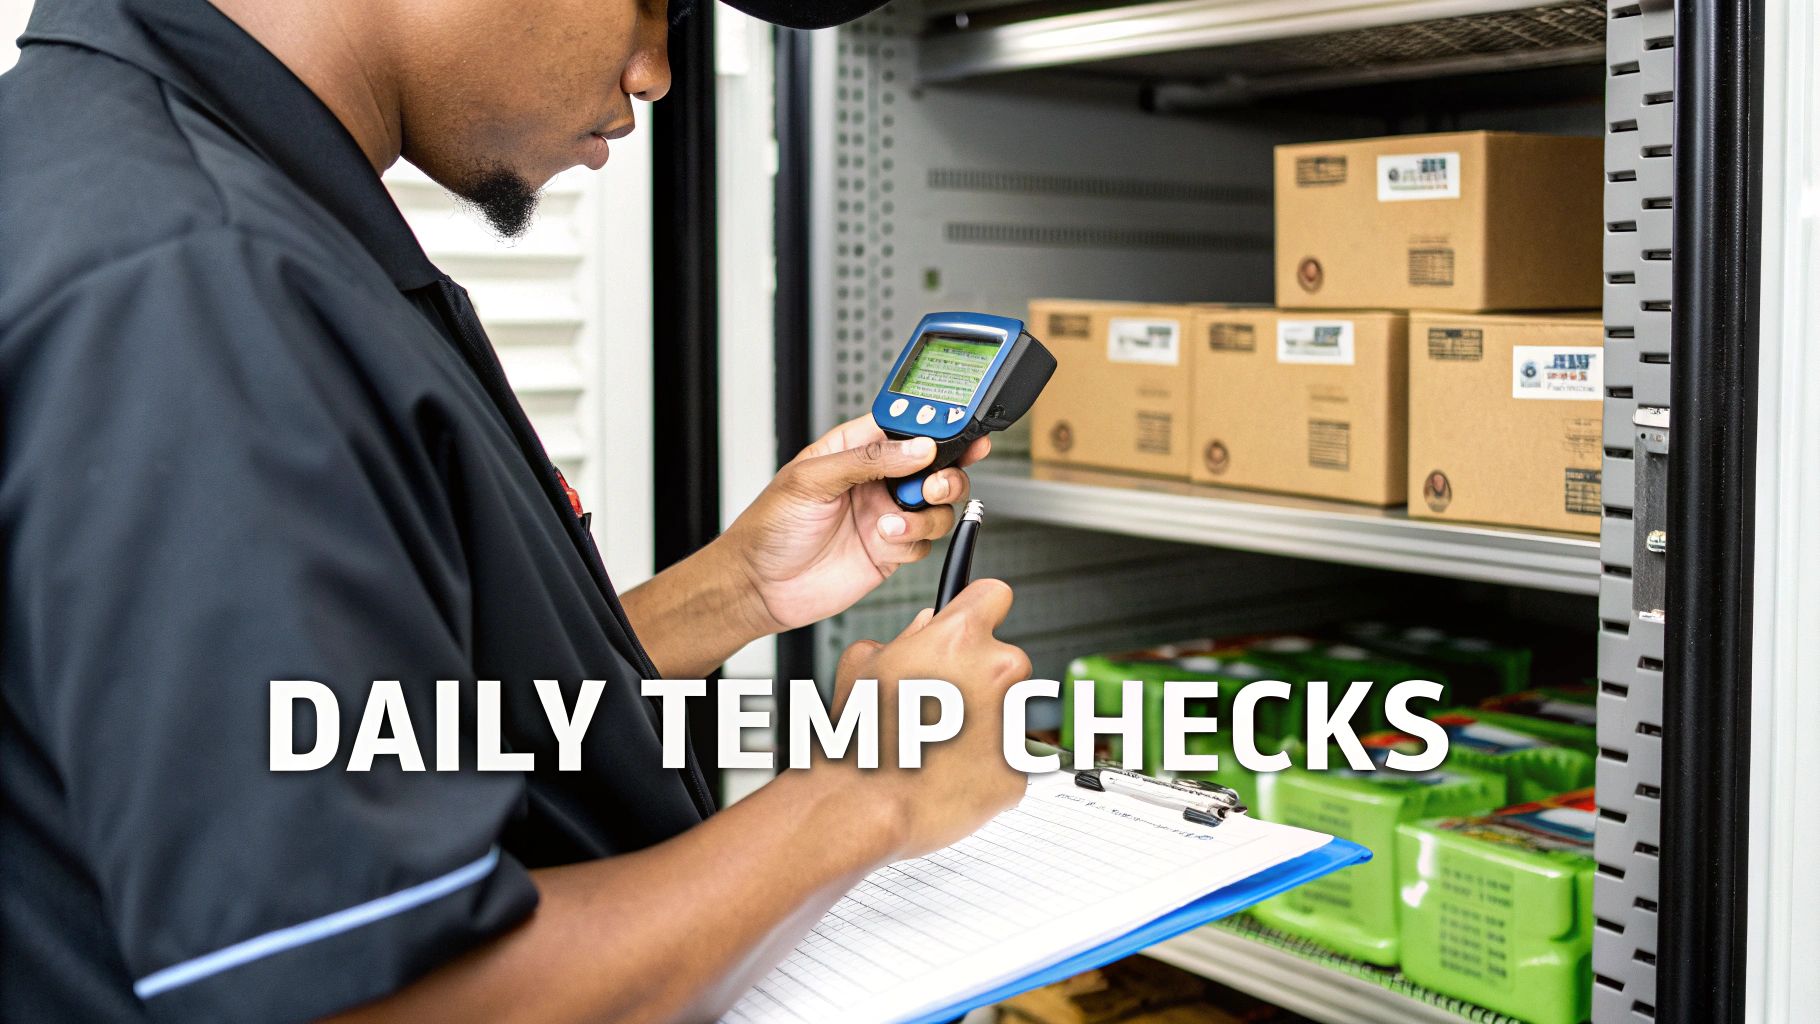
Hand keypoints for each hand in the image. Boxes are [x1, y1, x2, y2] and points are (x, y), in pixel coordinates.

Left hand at [720, 414, 990, 632]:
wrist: (761, 586)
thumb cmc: (770, 526)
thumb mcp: (811, 479)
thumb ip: (866, 460)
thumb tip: (916, 446)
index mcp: (855, 449)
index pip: (905, 425)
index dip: (935, 424)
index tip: (954, 429)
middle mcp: (877, 480)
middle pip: (935, 464)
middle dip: (947, 469)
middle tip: (935, 481)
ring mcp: (886, 515)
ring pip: (938, 504)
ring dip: (929, 510)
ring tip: (899, 516)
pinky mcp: (892, 550)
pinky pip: (926, 541)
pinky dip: (915, 540)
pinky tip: (886, 539)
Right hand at [816, 580, 1030, 860]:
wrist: (862, 806)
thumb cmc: (859, 740)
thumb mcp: (863, 666)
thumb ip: (905, 636)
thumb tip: (925, 627)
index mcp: (959, 636)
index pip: (994, 595)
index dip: (980, 611)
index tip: (976, 626)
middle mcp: (997, 671)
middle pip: (1007, 659)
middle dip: (981, 679)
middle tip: (944, 707)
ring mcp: (1013, 721)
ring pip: (1011, 711)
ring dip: (988, 723)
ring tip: (943, 745)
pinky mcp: (1020, 769)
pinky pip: (1012, 757)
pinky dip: (990, 764)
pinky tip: (953, 772)